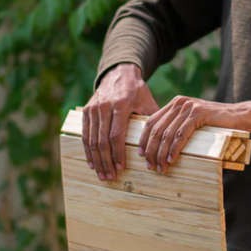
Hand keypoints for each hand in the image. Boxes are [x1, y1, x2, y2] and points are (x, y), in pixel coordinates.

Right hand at [82, 64, 158, 180]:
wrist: (119, 73)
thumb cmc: (137, 91)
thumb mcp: (148, 101)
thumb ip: (154, 120)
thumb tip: (165, 142)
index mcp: (121, 104)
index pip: (116, 135)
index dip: (118, 154)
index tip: (121, 168)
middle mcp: (104, 107)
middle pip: (102, 141)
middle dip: (106, 162)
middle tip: (110, 177)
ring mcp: (93, 109)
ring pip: (92, 140)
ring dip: (97, 160)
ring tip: (102, 175)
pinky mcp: (86, 111)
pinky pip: (85, 135)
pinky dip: (88, 151)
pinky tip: (92, 163)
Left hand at [138, 95, 250, 172]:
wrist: (239, 116)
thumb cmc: (214, 124)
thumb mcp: (191, 122)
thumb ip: (177, 126)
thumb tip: (159, 147)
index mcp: (174, 104)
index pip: (151, 121)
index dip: (143, 139)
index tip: (140, 155)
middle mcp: (179, 103)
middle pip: (157, 129)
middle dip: (151, 150)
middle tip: (150, 166)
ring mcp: (189, 107)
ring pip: (167, 134)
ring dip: (161, 153)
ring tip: (160, 167)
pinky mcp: (199, 113)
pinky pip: (181, 134)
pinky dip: (175, 149)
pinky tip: (172, 160)